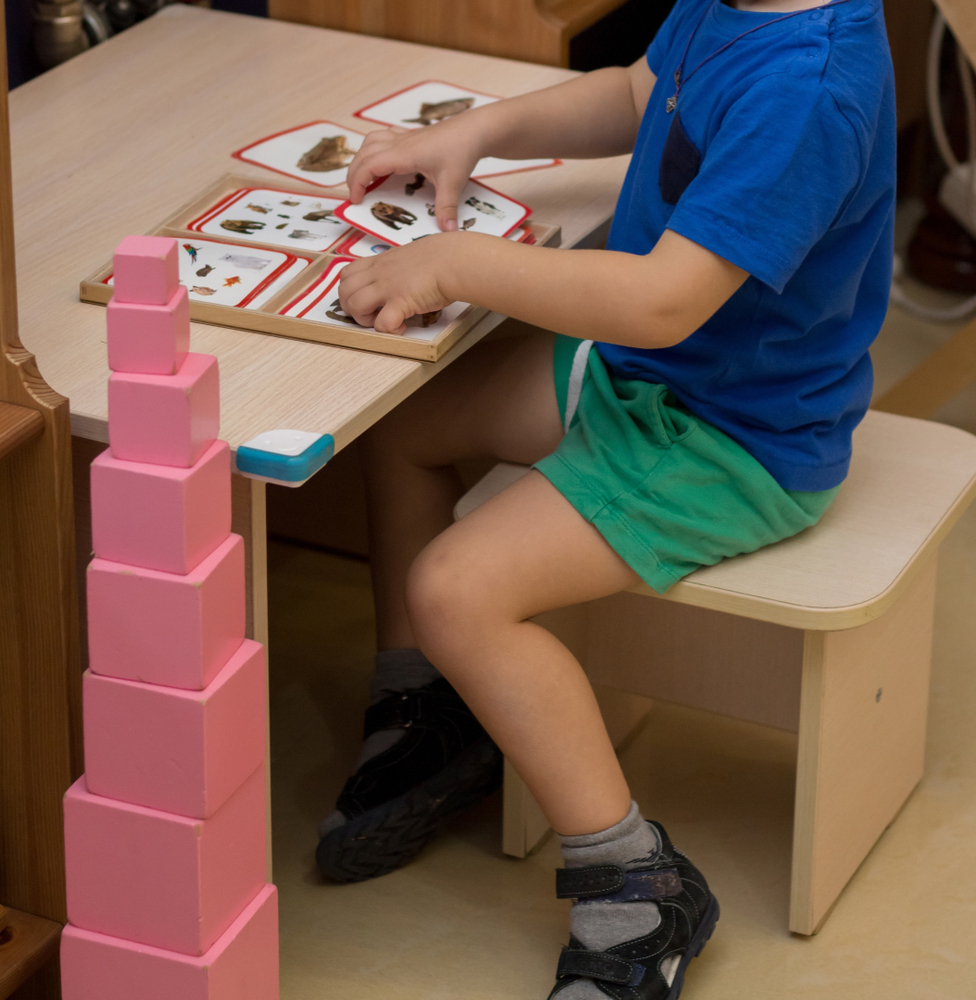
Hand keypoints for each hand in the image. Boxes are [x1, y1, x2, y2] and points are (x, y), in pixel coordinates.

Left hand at [337, 233, 464, 334]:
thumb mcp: (411, 256)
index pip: (347, 274)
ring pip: (355, 306)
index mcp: (380, 262)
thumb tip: (403, 279)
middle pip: (344, 291)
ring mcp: (388, 287)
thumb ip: (400, 267)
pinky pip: (382, 323)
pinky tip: (402, 328)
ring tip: (384, 321)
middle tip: (371, 314)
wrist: (455, 260)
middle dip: (352, 308)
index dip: (350, 291)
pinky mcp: (401, 302)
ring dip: (365, 320)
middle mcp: (379, 273)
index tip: (367, 299)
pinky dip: (389, 331)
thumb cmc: (442, 257)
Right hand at [346, 121, 482, 232]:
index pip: (368, 165)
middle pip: (364, 154)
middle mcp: (399, 143)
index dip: (357, 183)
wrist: (475, 129)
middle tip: (355, 196)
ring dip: (362, 158)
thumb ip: (447, 208)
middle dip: (354, 175)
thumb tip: (448, 231)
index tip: (356, 201)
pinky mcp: (410, 136)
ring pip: (370, 142)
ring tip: (363, 178)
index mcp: (404, 154)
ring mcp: (404, 138)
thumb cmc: (462, 150)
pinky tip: (382, 162)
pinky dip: (374, 150)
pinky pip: (383, 138)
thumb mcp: (453, 182)